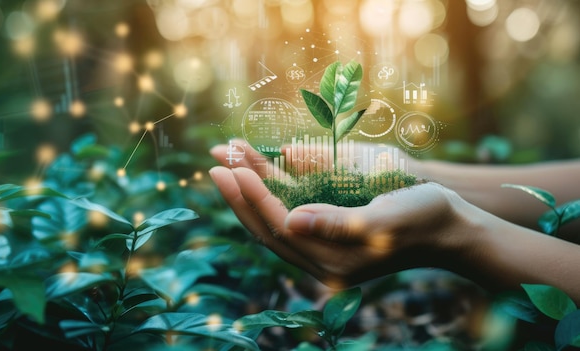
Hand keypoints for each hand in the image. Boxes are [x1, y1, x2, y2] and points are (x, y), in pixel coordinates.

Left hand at [209, 158, 475, 288]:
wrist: (450, 227)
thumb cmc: (425, 218)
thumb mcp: (385, 219)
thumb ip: (338, 224)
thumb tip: (290, 221)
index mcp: (334, 261)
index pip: (280, 227)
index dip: (253, 197)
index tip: (231, 169)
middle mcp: (323, 260)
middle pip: (268, 227)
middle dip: (240, 196)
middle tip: (216, 164)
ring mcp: (325, 249)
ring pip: (276, 221)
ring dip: (251, 194)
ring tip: (228, 165)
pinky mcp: (330, 235)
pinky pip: (291, 214)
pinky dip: (272, 194)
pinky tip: (258, 176)